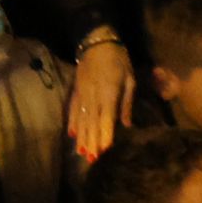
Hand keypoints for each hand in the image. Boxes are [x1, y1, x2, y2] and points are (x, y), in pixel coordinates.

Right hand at [70, 40, 135, 161]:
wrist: (97, 42)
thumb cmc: (119, 60)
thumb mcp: (130, 79)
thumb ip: (126, 102)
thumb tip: (125, 124)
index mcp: (108, 93)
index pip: (106, 119)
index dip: (104, 136)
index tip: (103, 152)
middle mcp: (93, 97)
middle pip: (91, 123)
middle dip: (91, 142)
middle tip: (91, 160)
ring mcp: (82, 94)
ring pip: (81, 119)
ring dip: (81, 137)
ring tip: (81, 153)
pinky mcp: (76, 91)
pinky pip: (72, 109)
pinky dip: (72, 122)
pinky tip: (71, 134)